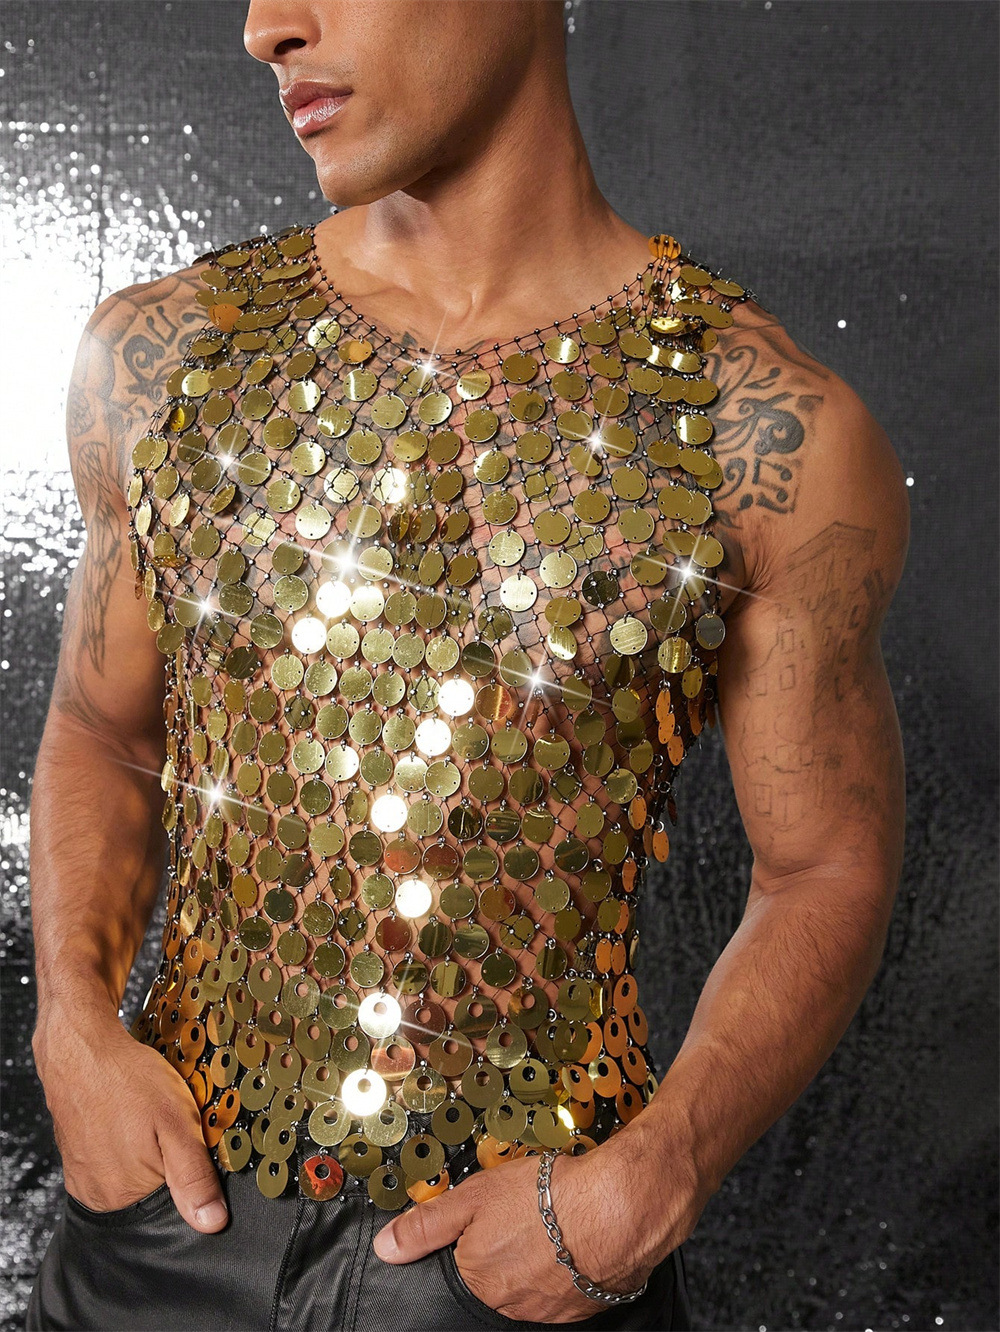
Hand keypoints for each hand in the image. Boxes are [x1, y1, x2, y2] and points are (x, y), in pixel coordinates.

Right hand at [33, 1009, 228, 1232]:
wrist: (81, 1049)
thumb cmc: (128, 1080)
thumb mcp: (177, 1123)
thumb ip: (194, 1177)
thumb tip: (211, 1223)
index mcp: (125, 1196)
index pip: (174, 1208)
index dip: (193, 1178)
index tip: (194, 1148)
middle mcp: (99, 1197)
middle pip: (152, 1193)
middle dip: (169, 1165)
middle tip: (168, 1127)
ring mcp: (84, 1179)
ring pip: (133, 1176)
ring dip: (148, 1153)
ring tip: (147, 1121)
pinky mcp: (77, 1160)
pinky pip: (113, 1163)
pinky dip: (127, 1145)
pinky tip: (130, 1120)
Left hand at [371, 1130, 699, 1324]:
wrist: (618, 1208)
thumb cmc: (549, 1197)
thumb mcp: (475, 1195)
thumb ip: (428, 1223)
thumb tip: (387, 1247)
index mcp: (479, 1280)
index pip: (464, 1264)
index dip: (477, 1234)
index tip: (494, 1218)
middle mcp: (510, 1305)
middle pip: (497, 1276)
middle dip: (507, 1246)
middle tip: (527, 1214)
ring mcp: (549, 1310)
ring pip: (531, 1283)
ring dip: (538, 1258)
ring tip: (553, 1223)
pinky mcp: (585, 1307)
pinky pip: (565, 1288)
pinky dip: (567, 1267)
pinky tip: (575, 1239)